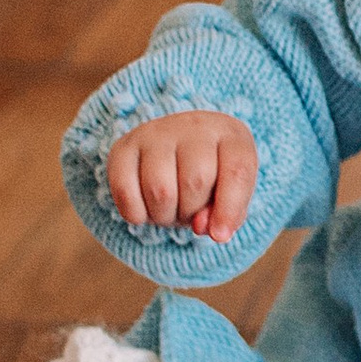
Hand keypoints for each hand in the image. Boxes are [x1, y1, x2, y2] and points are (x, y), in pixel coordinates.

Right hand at [105, 112, 257, 240]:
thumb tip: (202, 228)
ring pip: (160, 190)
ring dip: (164, 216)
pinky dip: (137, 214)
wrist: (177, 146)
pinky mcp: (123, 146)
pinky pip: (125, 193)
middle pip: (195, 182)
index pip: (236, 171)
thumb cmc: (211, 175)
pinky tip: (146, 208)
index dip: (229, 209)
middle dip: (191, 212)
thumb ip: (227, 214)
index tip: (220, 235)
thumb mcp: (230, 193)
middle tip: (189, 211)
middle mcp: (194, 126)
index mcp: (230, 135)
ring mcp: (156, 133)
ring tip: (170, 209)